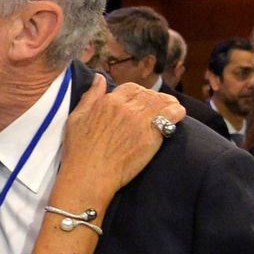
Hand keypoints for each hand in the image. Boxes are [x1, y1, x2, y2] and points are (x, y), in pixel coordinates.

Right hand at [61, 76, 184, 196]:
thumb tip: (99, 77)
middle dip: (153, 99)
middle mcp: (126, 107)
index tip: (140, 102)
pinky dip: (176, 113)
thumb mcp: (76, 118)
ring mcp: (140, 120)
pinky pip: (171, 116)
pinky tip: (177, 117)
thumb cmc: (79, 151)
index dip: (138, 93)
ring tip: (170, 110)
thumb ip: (90, 96)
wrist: (89, 175)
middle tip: (157, 108)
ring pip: (162, 102)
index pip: (131, 88)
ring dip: (167, 104)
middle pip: (148, 94)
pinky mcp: (152, 135)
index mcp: (109, 101)